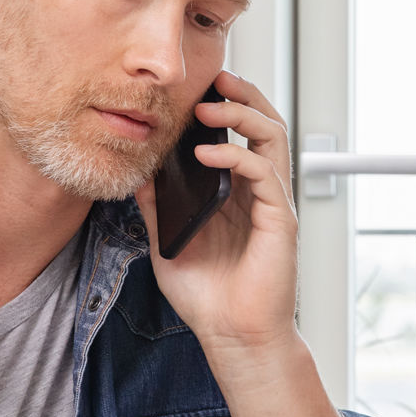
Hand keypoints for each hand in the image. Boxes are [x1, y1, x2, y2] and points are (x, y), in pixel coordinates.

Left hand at [135, 71, 297, 350]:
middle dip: (242, 96)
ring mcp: (272, 204)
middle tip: (214, 79)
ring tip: (210, 106)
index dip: (225, 107)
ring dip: (242, 114)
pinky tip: (206, 152)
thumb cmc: (208, 298)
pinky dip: (235, 155)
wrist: (232, 337)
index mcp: (238, 195)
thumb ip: (156, 208)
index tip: (196, 90)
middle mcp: (259, 193)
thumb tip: (136, 174)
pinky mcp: (279, 220)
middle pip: (264, 126)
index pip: (240, 136)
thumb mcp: (167, 243)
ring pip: (272, 139)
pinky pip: (264, 173)